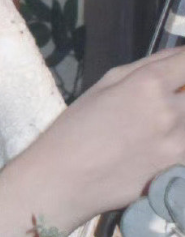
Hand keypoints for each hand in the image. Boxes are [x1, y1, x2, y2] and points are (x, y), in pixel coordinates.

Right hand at [17, 49, 184, 231]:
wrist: (65, 179)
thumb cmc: (77, 126)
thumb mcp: (106, 83)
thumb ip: (147, 67)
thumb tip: (178, 57)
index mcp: (150, 84)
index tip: (180, 70)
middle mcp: (171, 112)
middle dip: (182, 92)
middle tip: (171, 97)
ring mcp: (179, 145)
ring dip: (180, 117)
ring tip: (152, 125)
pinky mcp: (179, 171)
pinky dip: (177, 140)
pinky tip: (152, 147)